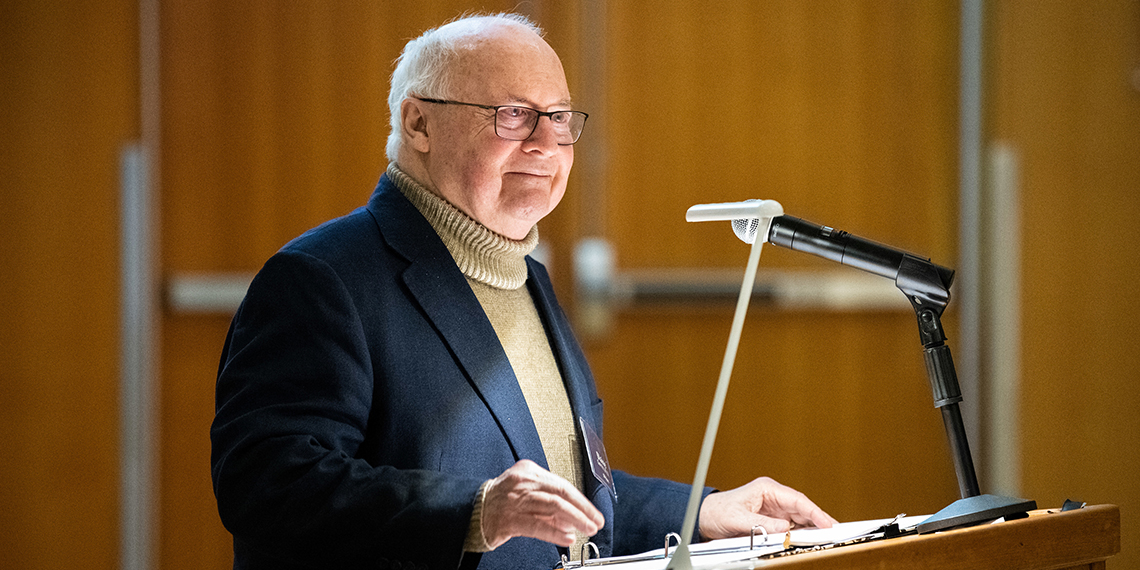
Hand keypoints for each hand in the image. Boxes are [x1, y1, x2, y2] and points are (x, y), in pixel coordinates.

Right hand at [481, 460, 604, 548]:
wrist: (470, 511)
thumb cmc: (499, 502)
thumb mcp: (526, 493)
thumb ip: (549, 504)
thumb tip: (573, 519)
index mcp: (528, 470)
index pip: (562, 483)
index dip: (581, 499)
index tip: (592, 511)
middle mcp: (523, 481)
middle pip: (561, 492)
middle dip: (583, 508)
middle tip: (595, 520)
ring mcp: (515, 499)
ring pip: (553, 506)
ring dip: (575, 519)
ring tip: (587, 529)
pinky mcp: (509, 518)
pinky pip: (537, 524)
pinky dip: (554, 532)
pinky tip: (566, 537)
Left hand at [698, 477, 837, 539]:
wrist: (705, 517)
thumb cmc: (718, 512)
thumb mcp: (738, 520)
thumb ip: (761, 524)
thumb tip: (784, 529)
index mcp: (767, 488)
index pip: (797, 500)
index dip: (815, 511)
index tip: (827, 523)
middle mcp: (773, 496)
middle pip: (803, 508)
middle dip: (819, 519)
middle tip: (836, 532)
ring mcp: (774, 508)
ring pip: (800, 517)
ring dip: (812, 527)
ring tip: (827, 537)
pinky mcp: (772, 518)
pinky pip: (792, 525)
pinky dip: (801, 532)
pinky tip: (811, 539)